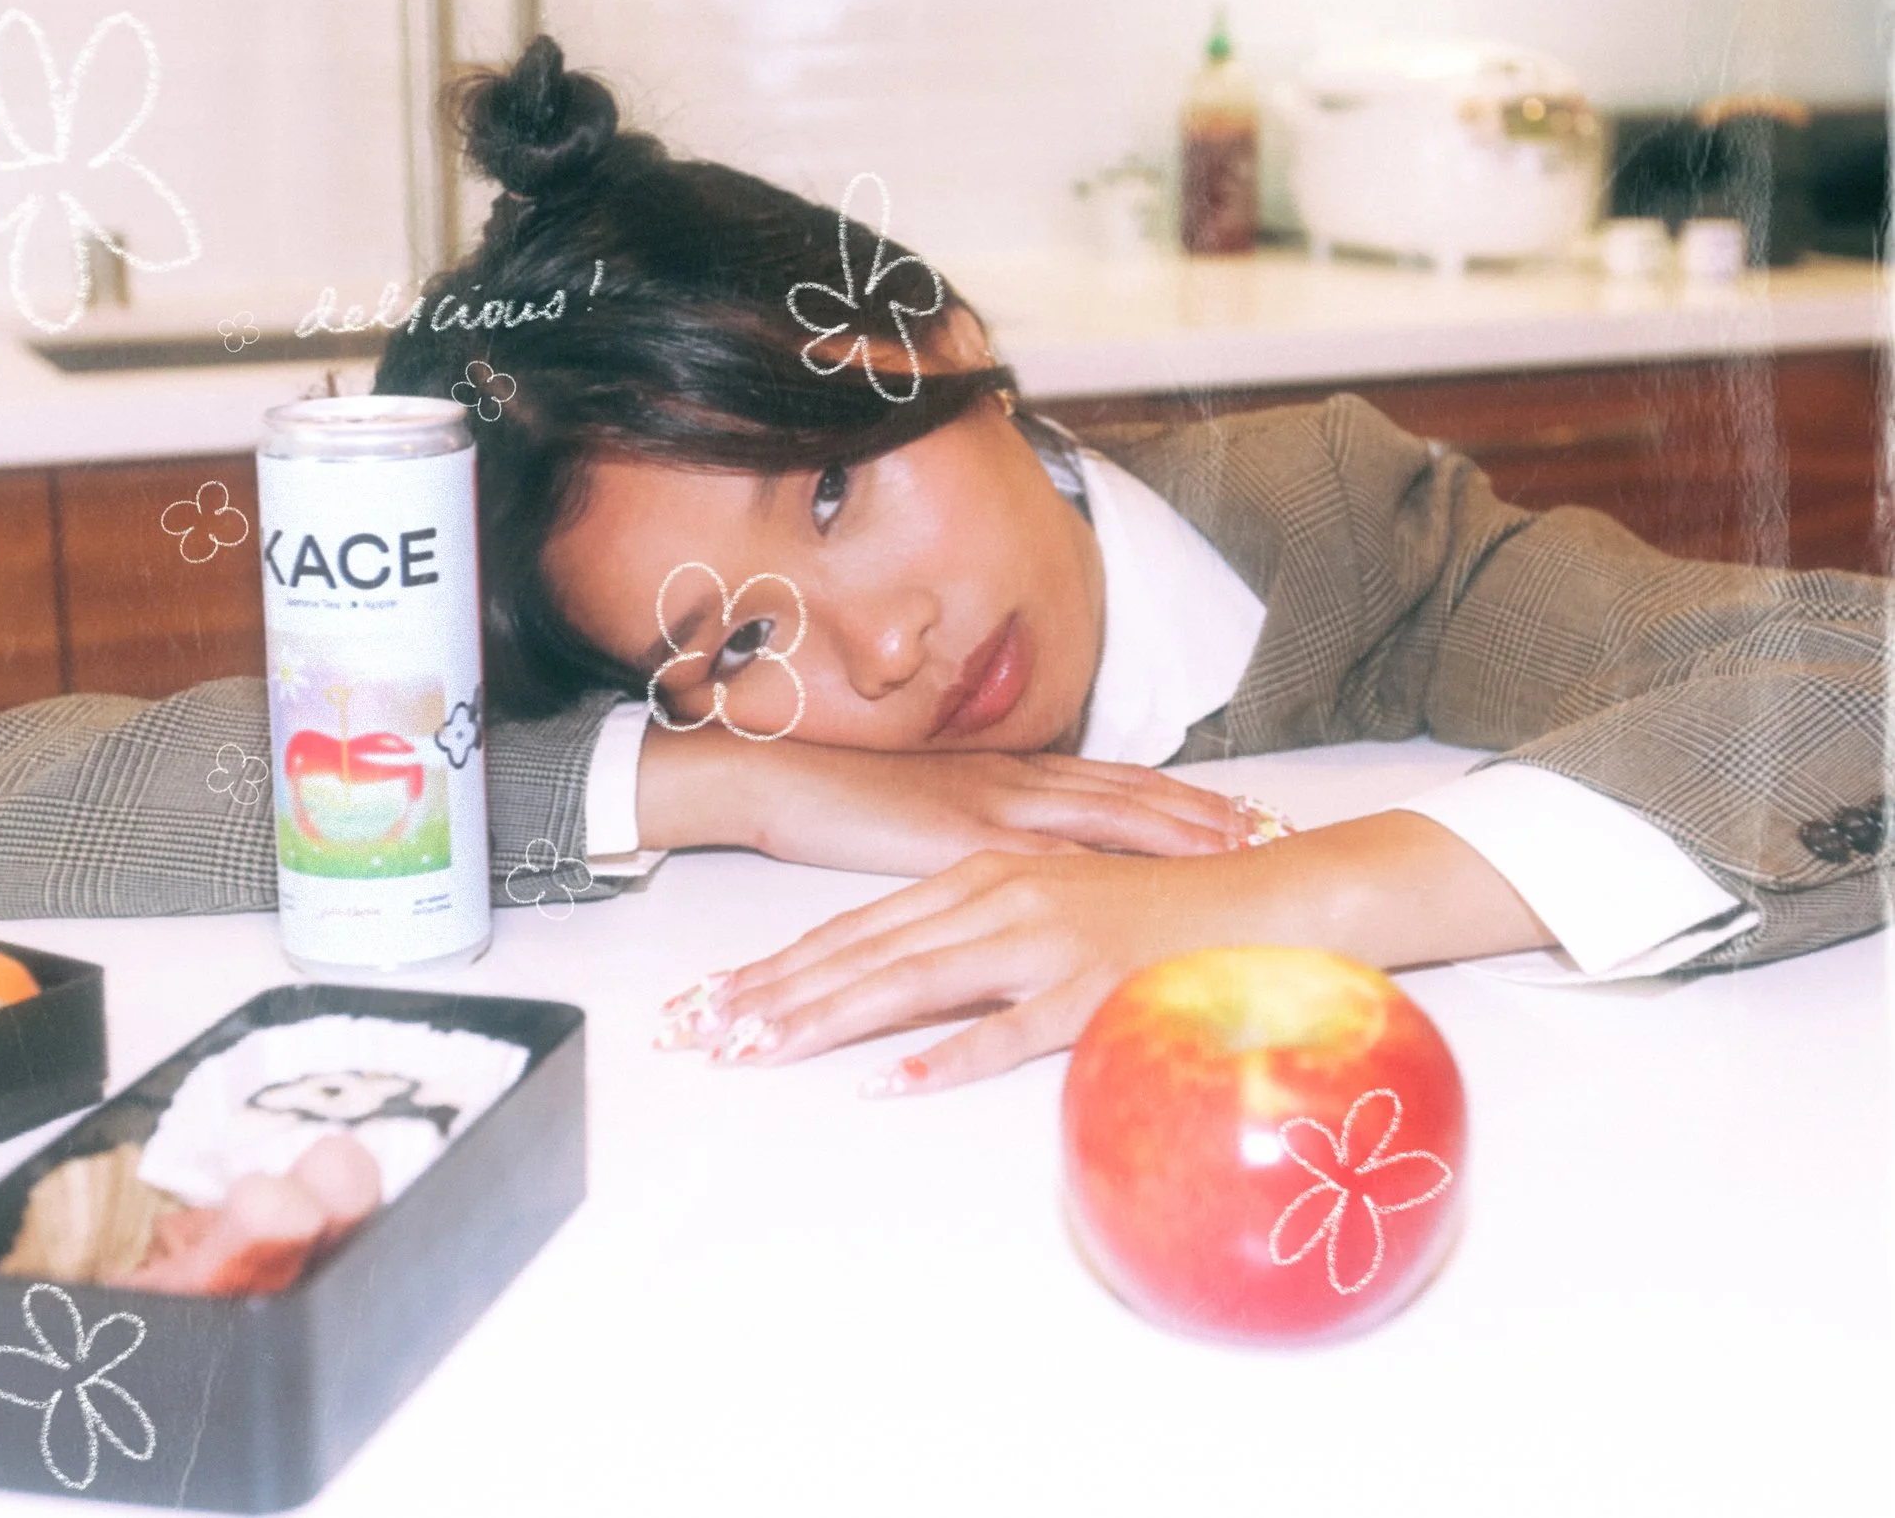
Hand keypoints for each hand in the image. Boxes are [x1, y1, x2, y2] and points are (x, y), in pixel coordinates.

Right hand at [636, 723, 1255, 876]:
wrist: (779, 777)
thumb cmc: (838, 797)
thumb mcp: (920, 811)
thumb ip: (973, 825)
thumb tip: (1018, 855)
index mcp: (1004, 771)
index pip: (1110, 778)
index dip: (1175, 792)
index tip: (1235, 805)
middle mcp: (1012, 779)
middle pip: (1128, 792)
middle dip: (1200, 810)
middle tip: (1269, 824)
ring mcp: (993, 804)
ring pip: (1108, 815)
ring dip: (1177, 829)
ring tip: (1240, 846)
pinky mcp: (966, 837)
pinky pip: (1052, 855)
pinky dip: (1110, 866)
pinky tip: (1148, 881)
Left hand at [655, 812, 1552, 1092]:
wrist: (1268, 891)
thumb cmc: (1152, 908)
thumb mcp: (1044, 906)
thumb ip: (970, 939)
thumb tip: (895, 998)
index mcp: (978, 878)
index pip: (853, 931)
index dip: (774, 969)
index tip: (707, 1005)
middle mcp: (996, 898)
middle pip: (859, 956)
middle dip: (767, 997)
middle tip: (693, 1033)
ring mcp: (1043, 940)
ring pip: (910, 985)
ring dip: (824, 1021)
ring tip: (755, 1051)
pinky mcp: (1092, 986)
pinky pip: (1007, 1030)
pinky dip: (946, 1057)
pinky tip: (890, 1082)